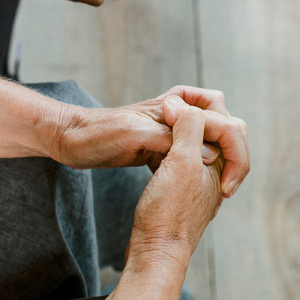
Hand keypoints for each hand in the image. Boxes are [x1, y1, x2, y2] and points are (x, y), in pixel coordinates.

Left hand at [47, 86, 248, 198]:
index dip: (231, 150)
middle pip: (221, 128)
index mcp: (175, 108)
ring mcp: (167, 132)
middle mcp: (176, 116)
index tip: (224, 185)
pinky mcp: (156, 146)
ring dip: (214, 162)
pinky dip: (194, 168)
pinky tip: (187, 191)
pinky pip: (187, 154)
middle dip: (230, 154)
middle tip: (225, 187)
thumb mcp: (137, 135)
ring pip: (206, 143)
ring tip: (216, 192)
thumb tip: (212, 153)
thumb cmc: (98, 136)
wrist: (68, 140)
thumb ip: (175, 139)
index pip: (223, 121)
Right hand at [127, 106, 225, 275]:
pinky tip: (160, 153)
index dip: (199, 114)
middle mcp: (217, 172)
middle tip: (177, 116)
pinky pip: (188, 158)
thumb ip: (189, 127)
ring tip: (170, 129)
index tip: (170, 116)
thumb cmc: (168, 212)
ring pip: (205, 144)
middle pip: (224, 132)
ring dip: (190, 131)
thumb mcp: (181, 161)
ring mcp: (201, 182)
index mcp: (223, 163)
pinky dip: (178, 146)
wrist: (154, 253)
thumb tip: (183, 105)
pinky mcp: (183, 190)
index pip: (228, 125)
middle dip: (204, 119)